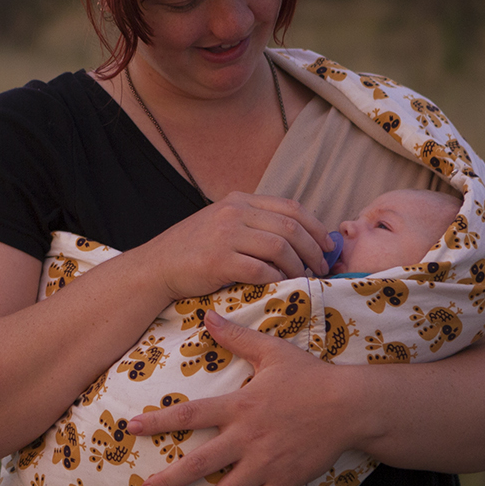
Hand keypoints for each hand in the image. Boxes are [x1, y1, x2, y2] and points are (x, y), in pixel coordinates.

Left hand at [124, 309, 359, 485]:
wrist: (351, 406)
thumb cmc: (310, 376)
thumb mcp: (272, 350)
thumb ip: (236, 336)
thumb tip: (207, 316)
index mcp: (239, 406)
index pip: (190, 414)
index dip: (159, 422)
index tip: (131, 429)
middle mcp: (247, 438)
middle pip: (200, 463)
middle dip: (170, 481)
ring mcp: (266, 464)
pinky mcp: (285, 481)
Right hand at [141, 191, 333, 302]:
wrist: (156, 267)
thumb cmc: (193, 250)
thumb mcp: (222, 223)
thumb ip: (254, 223)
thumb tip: (298, 237)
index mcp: (238, 200)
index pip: (290, 207)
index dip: (316, 228)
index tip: (327, 246)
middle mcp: (233, 212)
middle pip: (290, 227)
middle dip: (314, 249)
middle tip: (322, 268)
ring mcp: (225, 235)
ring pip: (280, 247)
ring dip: (299, 266)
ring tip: (305, 279)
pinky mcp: (219, 260)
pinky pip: (261, 269)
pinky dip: (277, 279)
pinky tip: (281, 285)